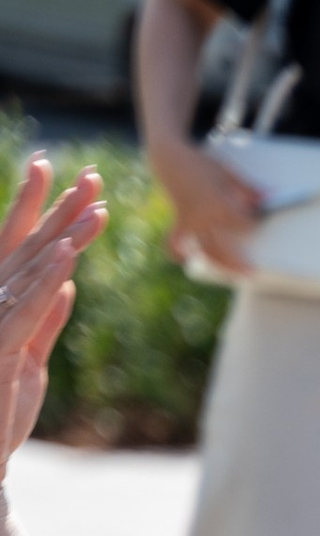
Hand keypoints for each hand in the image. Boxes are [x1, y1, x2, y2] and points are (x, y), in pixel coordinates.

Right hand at [0, 159, 106, 479]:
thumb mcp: (30, 359)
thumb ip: (46, 321)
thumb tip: (68, 286)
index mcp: (2, 304)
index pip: (25, 249)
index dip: (49, 213)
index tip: (76, 184)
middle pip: (29, 247)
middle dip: (60, 209)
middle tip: (92, 176)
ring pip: (31, 270)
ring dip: (64, 237)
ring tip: (94, 207)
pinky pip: (26, 310)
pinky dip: (46, 282)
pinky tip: (68, 258)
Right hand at [155, 137, 263, 276]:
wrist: (170, 159)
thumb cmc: (201, 165)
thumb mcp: (228, 172)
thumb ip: (249, 188)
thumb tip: (270, 197)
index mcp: (217, 202)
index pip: (242, 223)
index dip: (253, 223)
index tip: (259, 220)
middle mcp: (202, 217)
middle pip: (222, 248)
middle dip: (237, 264)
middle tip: (252, 273)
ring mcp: (189, 223)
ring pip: (204, 251)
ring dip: (219, 266)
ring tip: (234, 276)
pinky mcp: (178, 224)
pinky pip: (176, 245)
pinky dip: (181, 254)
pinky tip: (192, 261)